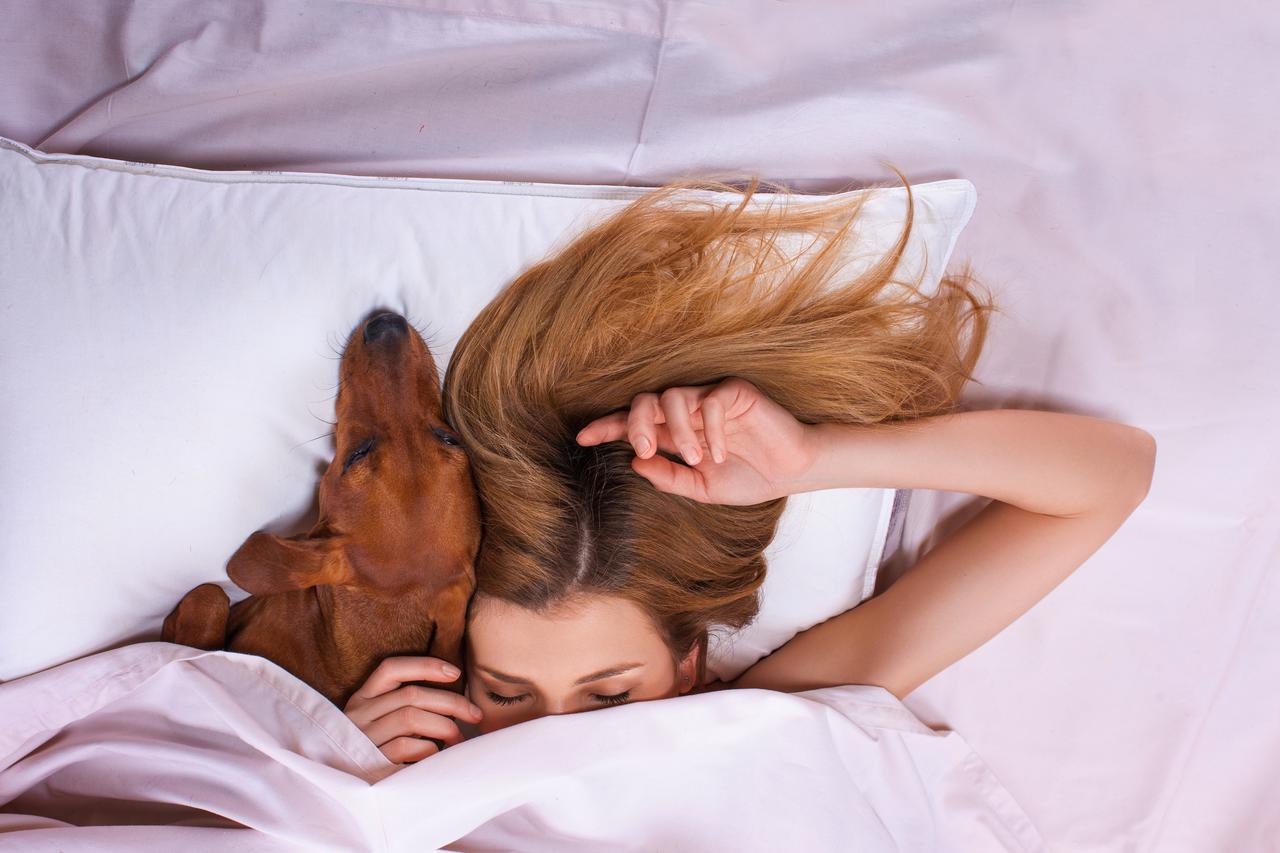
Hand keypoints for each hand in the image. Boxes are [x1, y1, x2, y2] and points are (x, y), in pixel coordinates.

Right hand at [344, 656, 482, 763]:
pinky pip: (406, 747)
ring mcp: (363, 738)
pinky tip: (437, 755)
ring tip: (457, 739)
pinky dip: (429, 748)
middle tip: (475, 715)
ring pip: (410, 718)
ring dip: (444, 726)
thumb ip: (408, 706)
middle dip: (451, 702)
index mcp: (364, 698)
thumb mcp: (383, 721)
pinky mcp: (370, 762)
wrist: (349, 792)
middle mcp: (359, 714)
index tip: (455, 672)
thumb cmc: (378, 751)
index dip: (425, 666)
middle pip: (411, 695)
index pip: (391, 669)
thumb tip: (456, 700)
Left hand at [575, 378, 816, 504]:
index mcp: (675, 433)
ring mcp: (710, 400)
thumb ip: (669, 477)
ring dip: (679, 430)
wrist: (791, 472)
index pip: (633, 423)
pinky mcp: (736, 393)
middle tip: (643, 450)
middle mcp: (687, 413)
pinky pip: (712, 401)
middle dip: (635, 423)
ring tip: (696, 459)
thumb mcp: (701, 488)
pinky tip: (719, 453)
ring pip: (674, 396)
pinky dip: (712, 428)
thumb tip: (635, 464)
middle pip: (645, 401)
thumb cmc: (748, 477)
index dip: (606, 427)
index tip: (582, 439)